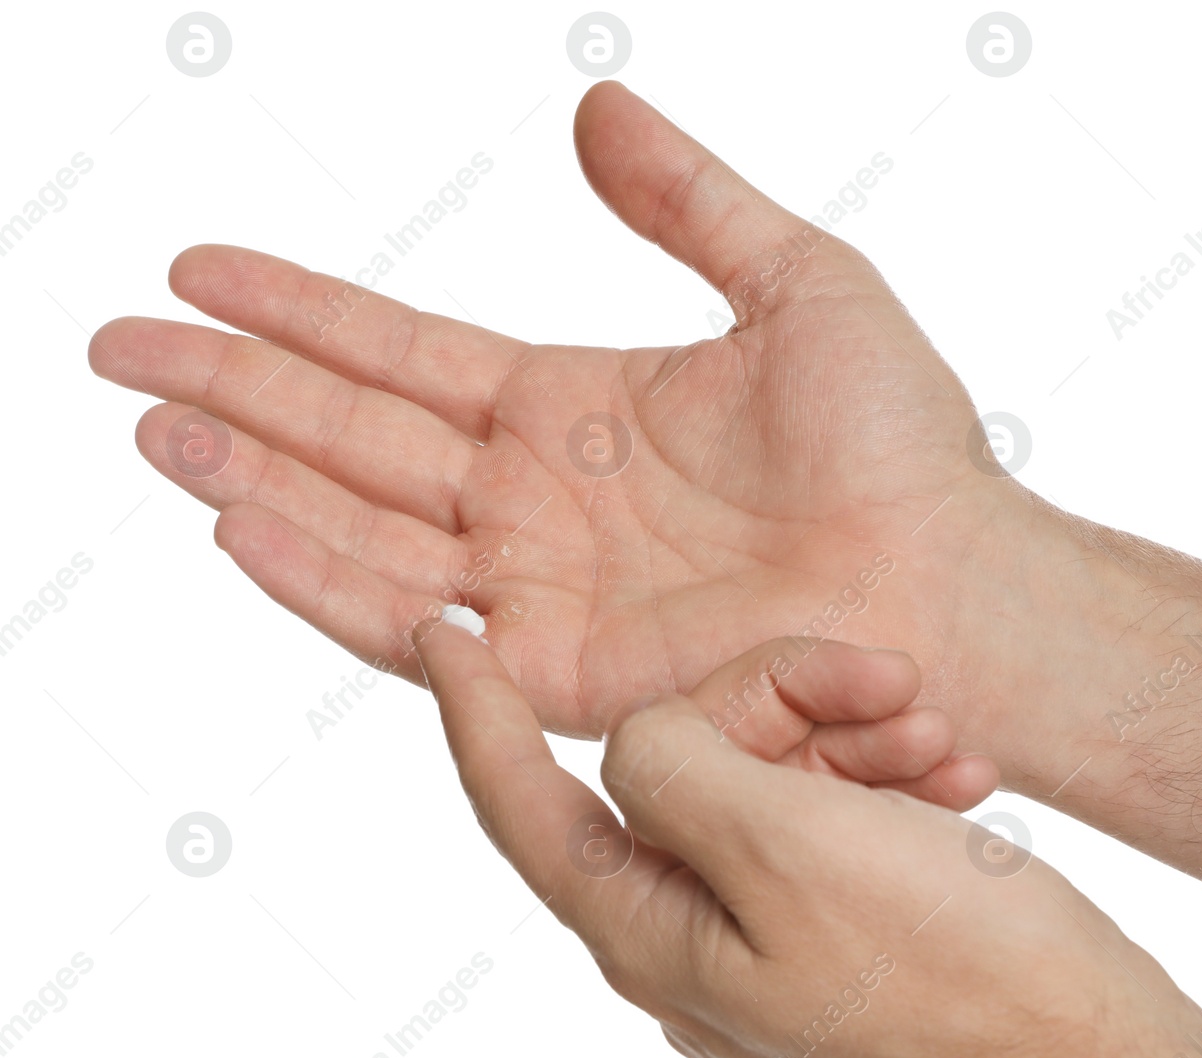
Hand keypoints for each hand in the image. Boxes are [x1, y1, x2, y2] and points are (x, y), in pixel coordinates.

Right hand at [88, 81, 1025, 741]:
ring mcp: (538, 588)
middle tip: (119, 344)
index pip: (404, 352)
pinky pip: (412, 624)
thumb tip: (593, 109)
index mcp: (574, 407)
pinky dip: (321, 576)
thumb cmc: (902, 447)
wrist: (952, 583)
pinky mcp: (555, 674)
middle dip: (236, 386)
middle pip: (352, 434)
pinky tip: (237, 522)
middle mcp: (536, 501)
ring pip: (358, 522)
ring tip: (151, 421)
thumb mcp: (797, 282)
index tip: (203, 267)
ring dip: (250, 471)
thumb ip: (690, 200)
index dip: (303, 312)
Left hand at [414, 622, 1201, 1057]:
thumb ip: (678, 770)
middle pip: (678, 768)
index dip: (475, 710)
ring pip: (769, 786)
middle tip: (885, 685)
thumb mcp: (796, 850)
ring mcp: (776, 947)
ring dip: (848, 741)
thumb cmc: (964, 984)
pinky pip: (837, 827)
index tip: (443, 627)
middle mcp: (697, 943)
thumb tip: (640, 742)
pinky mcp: (851, 940)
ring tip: (942, 748)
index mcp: (652, 932)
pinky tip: (956, 784)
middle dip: (772, 701)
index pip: (522, 802)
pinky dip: (884, 787)